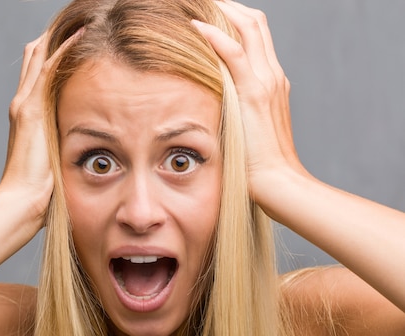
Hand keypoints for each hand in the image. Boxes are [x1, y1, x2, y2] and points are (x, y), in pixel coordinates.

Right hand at [1, 30, 82, 221]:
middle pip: (34, 58)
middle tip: (75, 22)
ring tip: (79, 20)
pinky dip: (62, 50)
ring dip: (57, 38)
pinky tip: (79, 34)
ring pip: (39, 57)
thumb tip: (74, 146)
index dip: (51, 54)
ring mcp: (24, 105)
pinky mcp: (31, 109)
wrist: (22, 199)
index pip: (37, 74)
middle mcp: (22, 104)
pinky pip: (48, 69)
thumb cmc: (39, 189)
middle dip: (52, 39)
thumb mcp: (52, 159)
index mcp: (27, 115)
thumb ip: (58, 145)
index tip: (72, 39)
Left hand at [193, 0, 307, 205]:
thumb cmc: (258, 164)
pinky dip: (214, 35)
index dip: (234, 19)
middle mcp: (272, 74)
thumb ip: (235, 111)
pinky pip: (233, 53)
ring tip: (195, 5)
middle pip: (254, 22)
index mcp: (272, 81)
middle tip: (202, 2)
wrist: (277, 181)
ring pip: (248, 28)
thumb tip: (210, 108)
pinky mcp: (254, 93)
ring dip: (221, 11)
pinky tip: (195, 27)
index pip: (255, 35)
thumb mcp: (247, 128)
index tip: (209, 14)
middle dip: (228, 7)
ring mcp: (266, 81)